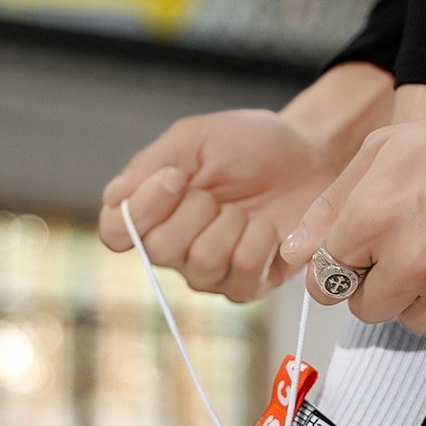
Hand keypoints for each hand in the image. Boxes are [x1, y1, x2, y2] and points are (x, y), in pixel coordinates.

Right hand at [100, 64, 392, 301]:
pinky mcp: (248, 286)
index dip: (139, 211)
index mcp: (154, 214)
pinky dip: (259, 239)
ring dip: (230, 223)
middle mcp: (176, 252)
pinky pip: (243, 270)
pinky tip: (268, 228)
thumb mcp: (196, 139)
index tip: (173, 179)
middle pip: (160, 249)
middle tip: (217, 192)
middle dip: (195, 209)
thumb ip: (152, 164)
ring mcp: (212, 274)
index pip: (115, 233)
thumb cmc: (251, 147)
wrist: (309, 155)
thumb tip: (116, 197)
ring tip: (246, 209)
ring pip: (202, 262)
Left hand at [281, 104, 425, 337]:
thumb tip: (291, 255)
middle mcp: (410, 262)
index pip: (326, 283)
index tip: (358, 261)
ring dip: (424, 297)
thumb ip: (329, 208)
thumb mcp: (381, 153)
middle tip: (413, 249)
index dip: (341, 271)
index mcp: (372, 221)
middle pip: (367, 309)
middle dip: (381, 285)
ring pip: (414, 321)